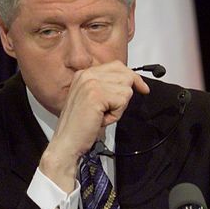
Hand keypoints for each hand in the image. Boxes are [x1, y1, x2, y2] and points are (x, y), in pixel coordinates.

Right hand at [39, 61, 149, 191]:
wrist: (67, 142)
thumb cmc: (79, 126)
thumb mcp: (92, 100)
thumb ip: (106, 87)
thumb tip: (131, 82)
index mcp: (84, 74)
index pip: (117, 66)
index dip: (132, 77)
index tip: (142, 87)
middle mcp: (86, 75)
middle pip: (125, 76)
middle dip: (123, 96)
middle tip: (108, 110)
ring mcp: (91, 83)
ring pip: (126, 90)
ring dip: (118, 107)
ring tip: (101, 115)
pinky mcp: (96, 95)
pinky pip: (122, 101)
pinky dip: (116, 115)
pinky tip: (101, 119)